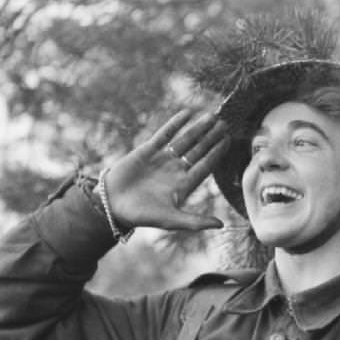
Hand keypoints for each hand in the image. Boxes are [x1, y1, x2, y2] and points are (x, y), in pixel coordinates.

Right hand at [102, 109, 230, 231]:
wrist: (112, 205)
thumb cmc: (142, 216)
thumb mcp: (172, 220)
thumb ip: (196, 221)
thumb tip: (221, 225)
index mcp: (184, 184)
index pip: (205, 165)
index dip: (217, 153)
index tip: (228, 140)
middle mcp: (175, 170)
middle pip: (198, 150)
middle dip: (211, 138)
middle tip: (225, 124)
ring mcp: (162, 159)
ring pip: (185, 140)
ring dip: (198, 128)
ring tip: (212, 116)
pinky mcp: (147, 150)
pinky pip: (164, 134)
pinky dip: (176, 124)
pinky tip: (187, 113)